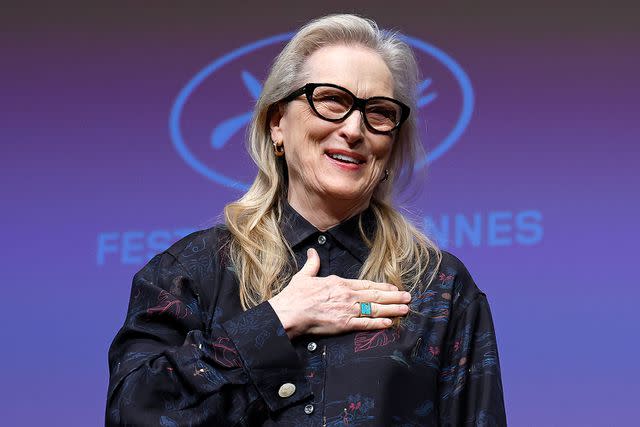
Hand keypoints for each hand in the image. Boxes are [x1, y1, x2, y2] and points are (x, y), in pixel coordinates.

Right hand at [268, 248, 410, 338]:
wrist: (289, 313)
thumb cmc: (295, 296)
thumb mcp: (304, 276)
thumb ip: (312, 264)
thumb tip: (312, 252)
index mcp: (340, 283)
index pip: (366, 284)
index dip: (382, 286)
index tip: (393, 287)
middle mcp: (347, 295)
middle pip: (375, 296)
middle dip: (393, 297)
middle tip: (408, 297)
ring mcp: (347, 310)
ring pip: (374, 309)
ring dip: (392, 309)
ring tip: (405, 309)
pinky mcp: (344, 324)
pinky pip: (365, 324)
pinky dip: (378, 323)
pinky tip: (390, 323)